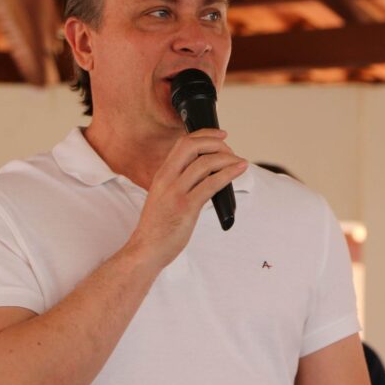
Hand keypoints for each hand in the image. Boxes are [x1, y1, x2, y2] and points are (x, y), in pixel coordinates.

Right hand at [128, 129, 246, 269]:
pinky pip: (211, 184)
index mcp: (162, 175)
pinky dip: (229, 174)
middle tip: (230, 150)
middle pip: (192, 146)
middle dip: (216, 143)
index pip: (183, 143)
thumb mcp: (164, 197)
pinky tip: (239, 170)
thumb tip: (206, 171)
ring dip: (227, 158)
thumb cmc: (158, 226)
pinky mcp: (186, 207)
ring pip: (204, 163)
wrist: (146, 249)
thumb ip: (179, 182)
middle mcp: (167, 179)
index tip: (220, 136)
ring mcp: (176, 192)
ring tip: (239, 162)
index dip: (204, 135)